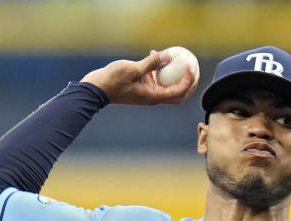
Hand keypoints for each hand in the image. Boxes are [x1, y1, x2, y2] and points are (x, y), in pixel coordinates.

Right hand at [80, 50, 196, 105]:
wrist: (97, 89)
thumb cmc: (114, 80)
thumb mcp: (134, 69)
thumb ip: (152, 62)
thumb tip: (168, 55)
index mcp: (154, 96)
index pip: (179, 92)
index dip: (188, 81)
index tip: (190, 68)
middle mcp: (153, 97)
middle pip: (178, 94)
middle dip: (189, 84)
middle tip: (194, 70)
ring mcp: (147, 93)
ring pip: (167, 85)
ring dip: (174, 74)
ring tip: (179, 59)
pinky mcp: (141, 87)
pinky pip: (155, 79)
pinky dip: (159, 69)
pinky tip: (156, 54)